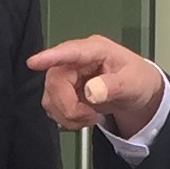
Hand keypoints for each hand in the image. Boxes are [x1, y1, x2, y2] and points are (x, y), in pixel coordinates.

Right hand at [24, 33, 165, 135]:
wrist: (136, 95)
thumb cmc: (136, 80)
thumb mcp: (133, 83)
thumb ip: (114, 86)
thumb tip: (92, 91)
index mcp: (95, 50)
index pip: (70, 52)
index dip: (50, 57)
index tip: (33, 62)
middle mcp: (76, 60)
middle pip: (55, 81)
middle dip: (69, 106)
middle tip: (90, 115)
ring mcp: (67, 75)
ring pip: (50, 97)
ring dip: (68, 115)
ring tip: (90, 115)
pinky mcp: (63, 91)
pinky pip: (53, 107)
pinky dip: (67, 119)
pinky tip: (83, 116)